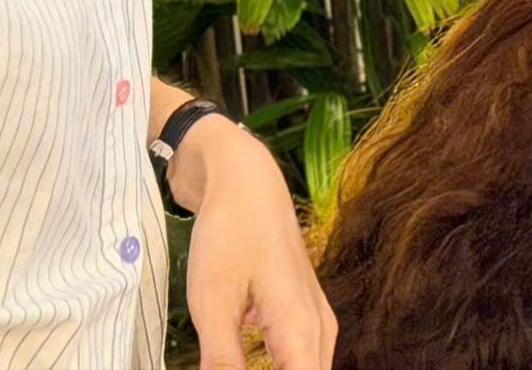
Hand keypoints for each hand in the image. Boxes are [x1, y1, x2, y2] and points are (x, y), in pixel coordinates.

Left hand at [178, 117, 335, 369]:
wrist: (248, 181)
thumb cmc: (229, 235)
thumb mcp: (212, 304)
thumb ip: (222, 362)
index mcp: (301, 330)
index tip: (231, 369)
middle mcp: (319, 329)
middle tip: (227, 363)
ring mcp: (317, 320)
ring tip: (232, 361)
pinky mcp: (305, 314)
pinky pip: (304, 361)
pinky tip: (248, 364)